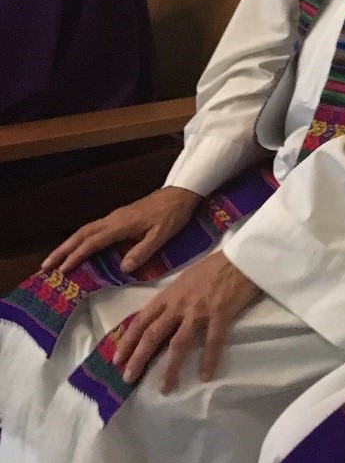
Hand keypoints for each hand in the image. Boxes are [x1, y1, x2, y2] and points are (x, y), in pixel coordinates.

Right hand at [44, 185, 201, 275]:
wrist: (181, 193)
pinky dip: (82, 238)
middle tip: (45, 266)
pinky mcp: (120, 216)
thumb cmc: (172, 214)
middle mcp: (113, 219)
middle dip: (63, 250)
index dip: (76, 256)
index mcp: (121, 224)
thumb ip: (143, 251)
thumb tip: (122, 268)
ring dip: (69, 244)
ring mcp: (116, 216)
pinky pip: (94, 228)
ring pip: (86, 230)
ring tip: (56, 258)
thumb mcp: (162, 235)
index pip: (93, 242)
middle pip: (82, 234)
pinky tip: (80, 246)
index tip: (62, 270)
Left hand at [111, 251, 260, 391]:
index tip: (117, 359)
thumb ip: (171, 299)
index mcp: (168, 295)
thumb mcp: (184, 280)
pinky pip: (212, 342)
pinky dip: (209, 360)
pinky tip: (205, 376)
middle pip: (153, 335)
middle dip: (139, 359)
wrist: (241, 258)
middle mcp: (179, 305)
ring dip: (170, 368)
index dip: (128, 341)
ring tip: (165, 388)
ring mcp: (199, 310)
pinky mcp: (220, 314)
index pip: (141, 320)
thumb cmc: (213, 267)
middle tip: (128, 379)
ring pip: (179, 344)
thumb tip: (159, 318)